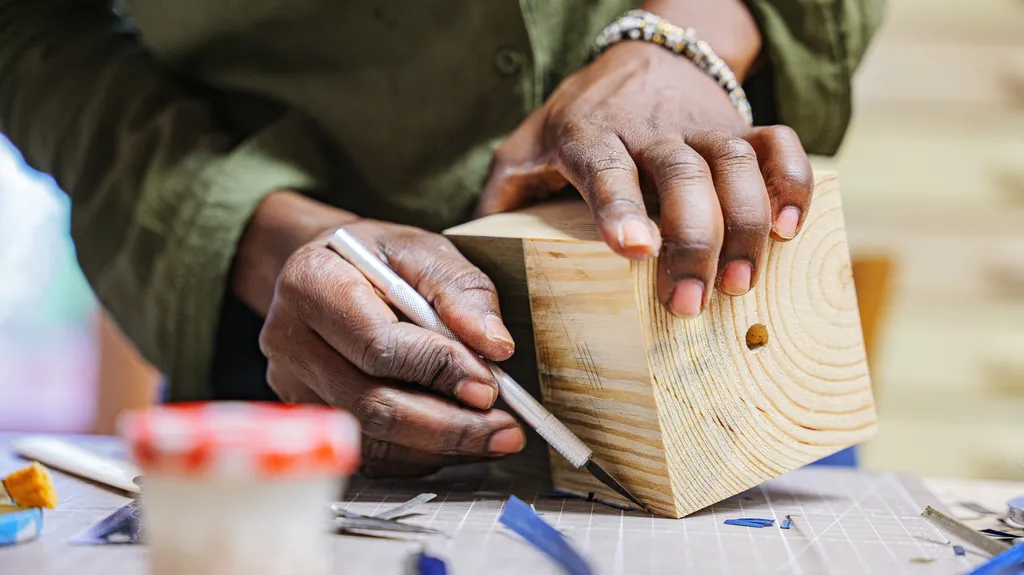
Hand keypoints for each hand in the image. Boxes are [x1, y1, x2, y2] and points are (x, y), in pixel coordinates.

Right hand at [235, 192, 525, 476]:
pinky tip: (460, 440)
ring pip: (372, 437)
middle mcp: (289, 339)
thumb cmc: (378, 259)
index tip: (489, 385)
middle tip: (505, 427)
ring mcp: (293, 385)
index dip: (436, 369)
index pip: (376, 342)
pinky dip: (422, 455)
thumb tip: (494, 345)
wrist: (333, 272)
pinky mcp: (311, 418)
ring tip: (495, 436)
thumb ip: (460, 289)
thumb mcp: (421, 250)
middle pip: (370, 402)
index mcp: (310, 282)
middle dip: (448, 423)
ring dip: (441, 445)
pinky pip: (370, 454)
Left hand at [477, 40, 812, 317]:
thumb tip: (471, 251)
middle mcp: (650, 130)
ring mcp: (701, 127)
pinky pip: (780, 146)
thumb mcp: (528, 145)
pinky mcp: (741, 128)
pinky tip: (789, 230)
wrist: (645, 56)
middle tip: (687, 304)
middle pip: (679, 175)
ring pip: (735, 164)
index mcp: (591, 135)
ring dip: (744, 225)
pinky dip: (793, 184)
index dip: (621, 206)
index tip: (636, 248)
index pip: (605, 167)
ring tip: (738, 284)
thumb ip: (504, 192)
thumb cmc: (580, 117)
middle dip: (691, 240)